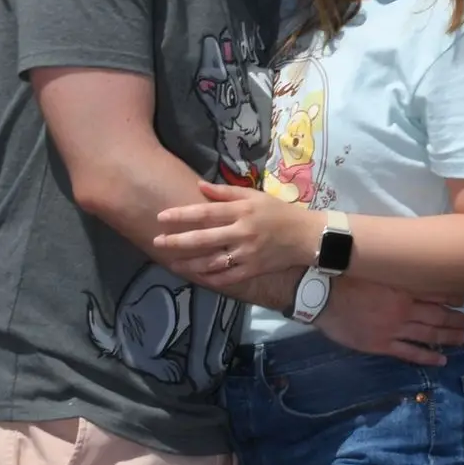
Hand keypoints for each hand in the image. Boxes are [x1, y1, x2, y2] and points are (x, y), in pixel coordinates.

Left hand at [155, 183, 315, 287]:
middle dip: (177, 241)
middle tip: (157, 241)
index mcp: (242, 212)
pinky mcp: (252, 270)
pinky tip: (195, 276)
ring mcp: (247, 255)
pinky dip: (210, 278)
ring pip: (211, 262)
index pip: (206, 213)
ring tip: (170, 262)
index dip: (182, 215)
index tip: (161, 216)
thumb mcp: (254, 196)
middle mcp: (242, 233)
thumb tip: (199, 186)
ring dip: (188, 263)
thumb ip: (225, 192)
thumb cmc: (278, 212)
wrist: (306, 236)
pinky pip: (227, 277)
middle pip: (204, 239)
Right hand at [318, 279, 463, 365]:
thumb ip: (393, 269)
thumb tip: (408, 262)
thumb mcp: (375, 266)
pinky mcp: (382, 344)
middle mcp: (403, 308)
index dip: (453, 296)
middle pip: (437, 315)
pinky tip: (441, 359)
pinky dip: (428, 356)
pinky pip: (410, 353)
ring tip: (462, 338)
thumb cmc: (344, 275)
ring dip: (448, 337)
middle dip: (455, 319)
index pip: (436, 292)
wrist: (321, 294)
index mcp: (402, 286)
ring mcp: (394, 328)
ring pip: (429, 334)